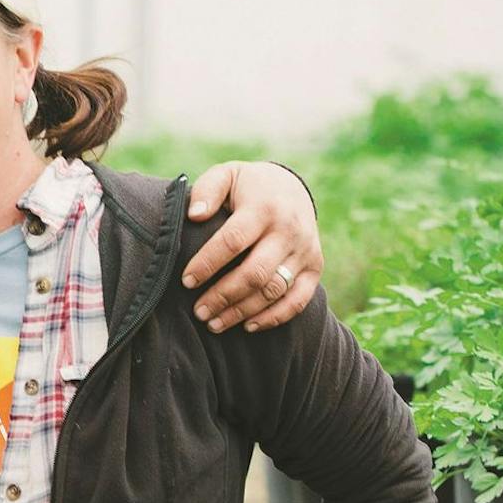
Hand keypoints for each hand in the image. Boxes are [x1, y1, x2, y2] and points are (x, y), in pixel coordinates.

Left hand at [182, 160, 322, 334]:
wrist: (291, 187)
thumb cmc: (248, 186)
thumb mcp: (226, 176)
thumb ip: (207, 191)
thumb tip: (194, 214)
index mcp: (264, 207)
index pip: (233, 241)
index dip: (208, 263)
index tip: (186, 281)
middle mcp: (289, 230)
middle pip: (255, 272)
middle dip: (223, 296)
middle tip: (199, 312)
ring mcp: (305, 251)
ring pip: (274, 290)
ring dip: (243, 311)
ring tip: (214, 324)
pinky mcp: (315, 266)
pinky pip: (298, 300)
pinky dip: (274, 317)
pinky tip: (248, 326)